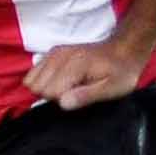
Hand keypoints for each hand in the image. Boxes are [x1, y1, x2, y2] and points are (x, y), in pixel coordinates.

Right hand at [24, 35, 152, 110]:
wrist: (124, 51)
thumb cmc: (119, 73)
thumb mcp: (111, 89)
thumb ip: (86, 95)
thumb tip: (62, 103)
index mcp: (75, 65)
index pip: (49, 92)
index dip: (61, 100)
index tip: (77, 97)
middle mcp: (60, 56)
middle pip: (36, 86)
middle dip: (51, 95)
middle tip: (72, 92)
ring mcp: (54, 53)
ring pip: (31, 80)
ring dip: (45, 88)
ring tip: (67, 87)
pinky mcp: (52, 53)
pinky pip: (34, 72)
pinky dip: (42, 80)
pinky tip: (60, 81)